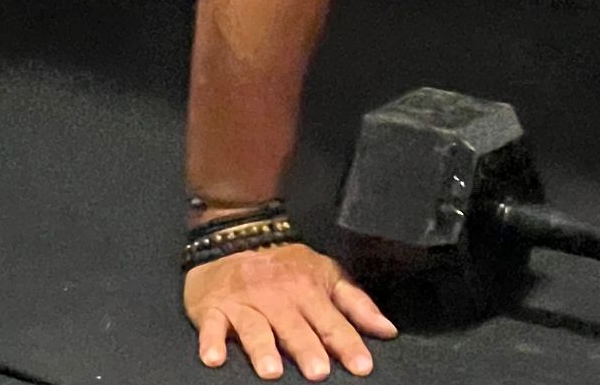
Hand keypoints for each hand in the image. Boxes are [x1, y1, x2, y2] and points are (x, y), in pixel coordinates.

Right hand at [185, 243, 395, 379]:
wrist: (233, 229)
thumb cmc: (284, 263)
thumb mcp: (325, 274)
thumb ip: (356, 304)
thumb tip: (388, 330)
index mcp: (307, 291)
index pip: (332, 323)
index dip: (347, 344)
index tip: (362, 366)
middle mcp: (277, 298)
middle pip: (294, 328)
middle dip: (307, 348)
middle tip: (317, 371)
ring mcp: (244, 303)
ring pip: (254, 328)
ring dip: (262, 348)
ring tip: (271, 370)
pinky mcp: (213, 308)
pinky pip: (211, 325)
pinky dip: (210, 341)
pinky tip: (213, 357)